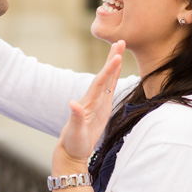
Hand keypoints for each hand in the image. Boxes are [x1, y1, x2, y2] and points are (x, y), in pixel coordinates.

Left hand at [54, 41, 124, 169]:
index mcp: (89, 102)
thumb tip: (72, 103)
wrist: (71, 150)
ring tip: (119, 47)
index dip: (109, 70)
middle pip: (105, 74)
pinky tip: (117, 68)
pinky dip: (114, 75)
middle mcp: (93, 98)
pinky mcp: (102, 106)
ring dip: (113, 63)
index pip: (101, 82)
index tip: (117, 56)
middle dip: (112, 58)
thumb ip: (76, 117)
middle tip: (120, 41)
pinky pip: (110, 87)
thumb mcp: (75, 132)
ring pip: (108, 78)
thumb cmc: (73, 143)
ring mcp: (98, 101)